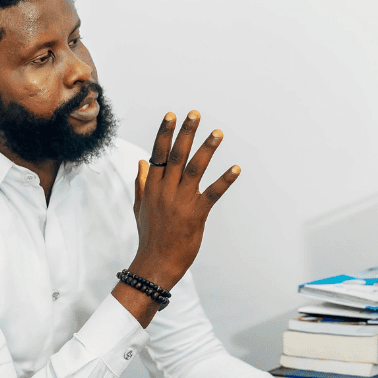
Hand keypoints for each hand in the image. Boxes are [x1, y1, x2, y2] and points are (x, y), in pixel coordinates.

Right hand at [131, 110, 239, 288]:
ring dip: (207, 149)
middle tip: (195, 114)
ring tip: (218, 133)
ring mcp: (181, 201)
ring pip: (195, 169)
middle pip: (176, 155)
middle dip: (186, 133)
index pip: (158, 154)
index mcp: (153, 187)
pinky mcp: (196, 213)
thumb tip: (142, 162)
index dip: (165, 133)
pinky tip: (236, 168)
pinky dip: (225, 180)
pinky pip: (213, 193)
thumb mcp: (141, 207)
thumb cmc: (150, 235)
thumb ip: (143, 183)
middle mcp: (166, 190)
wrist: (156, 263)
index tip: (172, 116)